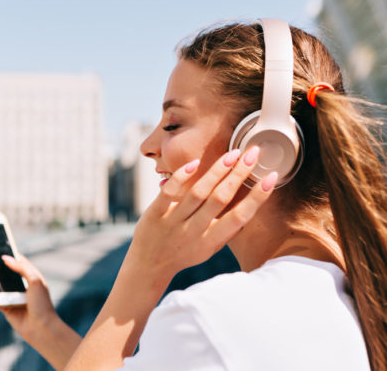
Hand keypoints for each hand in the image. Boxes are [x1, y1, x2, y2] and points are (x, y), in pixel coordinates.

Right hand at [0, 254, 56, 339]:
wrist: (41, 328)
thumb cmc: (42, 303)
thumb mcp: (35, 280)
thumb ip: (21, 268)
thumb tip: (6, 258)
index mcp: (31, 275)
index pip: (19, 261)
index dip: (9, 254)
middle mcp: (22, 284)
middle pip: (5, 272)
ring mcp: (13, 295)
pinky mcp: (6, 307)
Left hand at [127, 146, 276, 282]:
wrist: (149, 266)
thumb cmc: (185, 253)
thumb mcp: (210, 248)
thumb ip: (227, 230)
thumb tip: (251, 206)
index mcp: (211, 241)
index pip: (239, 217)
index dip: (257, 197)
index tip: (272, 177)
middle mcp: (194, 232)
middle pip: (220, 199)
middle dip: (239, 175)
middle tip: (253, 153)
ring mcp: (173, 222)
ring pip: (198, 193)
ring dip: (216, 172)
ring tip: (232, 154)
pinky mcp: (154, 215)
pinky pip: (169, 193)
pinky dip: (182, 177)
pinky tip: (196, 163)